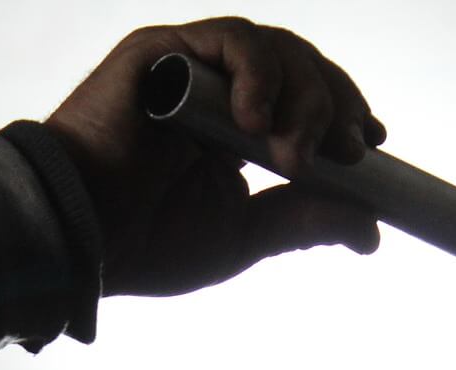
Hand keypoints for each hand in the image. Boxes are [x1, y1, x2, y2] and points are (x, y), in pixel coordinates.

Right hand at [44, 18, 384, 296]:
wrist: (82, 237)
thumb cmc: (145, 243)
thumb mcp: (244, 236)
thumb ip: (303, 222)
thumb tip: (369, 232)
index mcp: (231, 132)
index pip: (303, 100)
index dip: (344, 112)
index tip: (373, 143)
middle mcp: (215, 92)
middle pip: (300, 69)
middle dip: (336, 106)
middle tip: (350, 152)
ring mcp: (191, 68)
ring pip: (276, 51)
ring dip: (305, 98)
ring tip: (295, 154)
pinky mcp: (164, 50)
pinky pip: (233, 40)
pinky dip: (259, 73)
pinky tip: (258, 119)